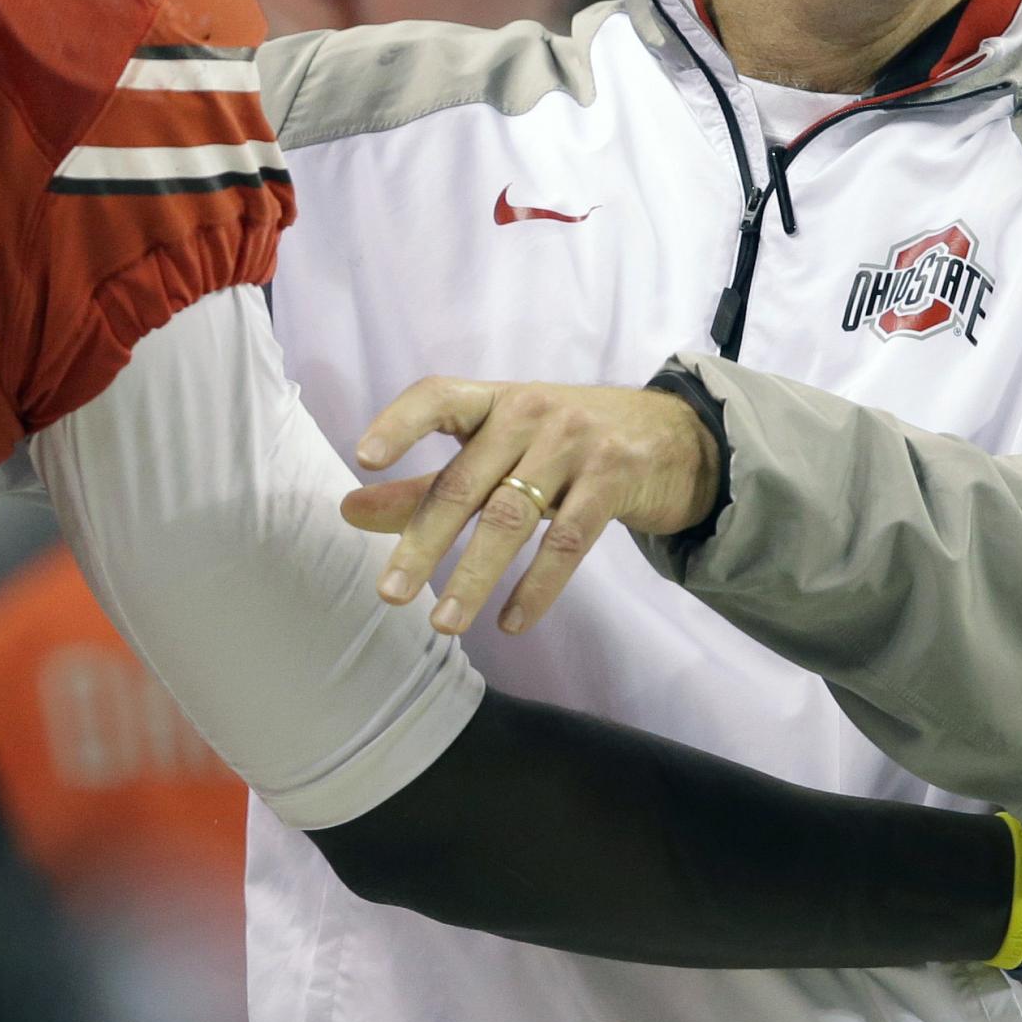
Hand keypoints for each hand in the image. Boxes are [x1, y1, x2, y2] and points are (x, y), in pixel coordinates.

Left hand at [342, 380, 719, 636]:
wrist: (673, 437)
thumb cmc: (563, 444)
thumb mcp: (496, 452)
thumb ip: (424, 483)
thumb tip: (348, 510)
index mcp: (493, 400)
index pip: (437, 397)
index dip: (400, 423)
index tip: (363, 458)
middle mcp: (530, 413)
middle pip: (465, 482)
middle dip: (423, 542)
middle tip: (389, 594)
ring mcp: (576, 445)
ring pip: (513, 518)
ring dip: (474, 576)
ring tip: (444, 624)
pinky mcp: (614, 481)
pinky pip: (569, 542)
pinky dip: (538, 588)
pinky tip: (512, 623)